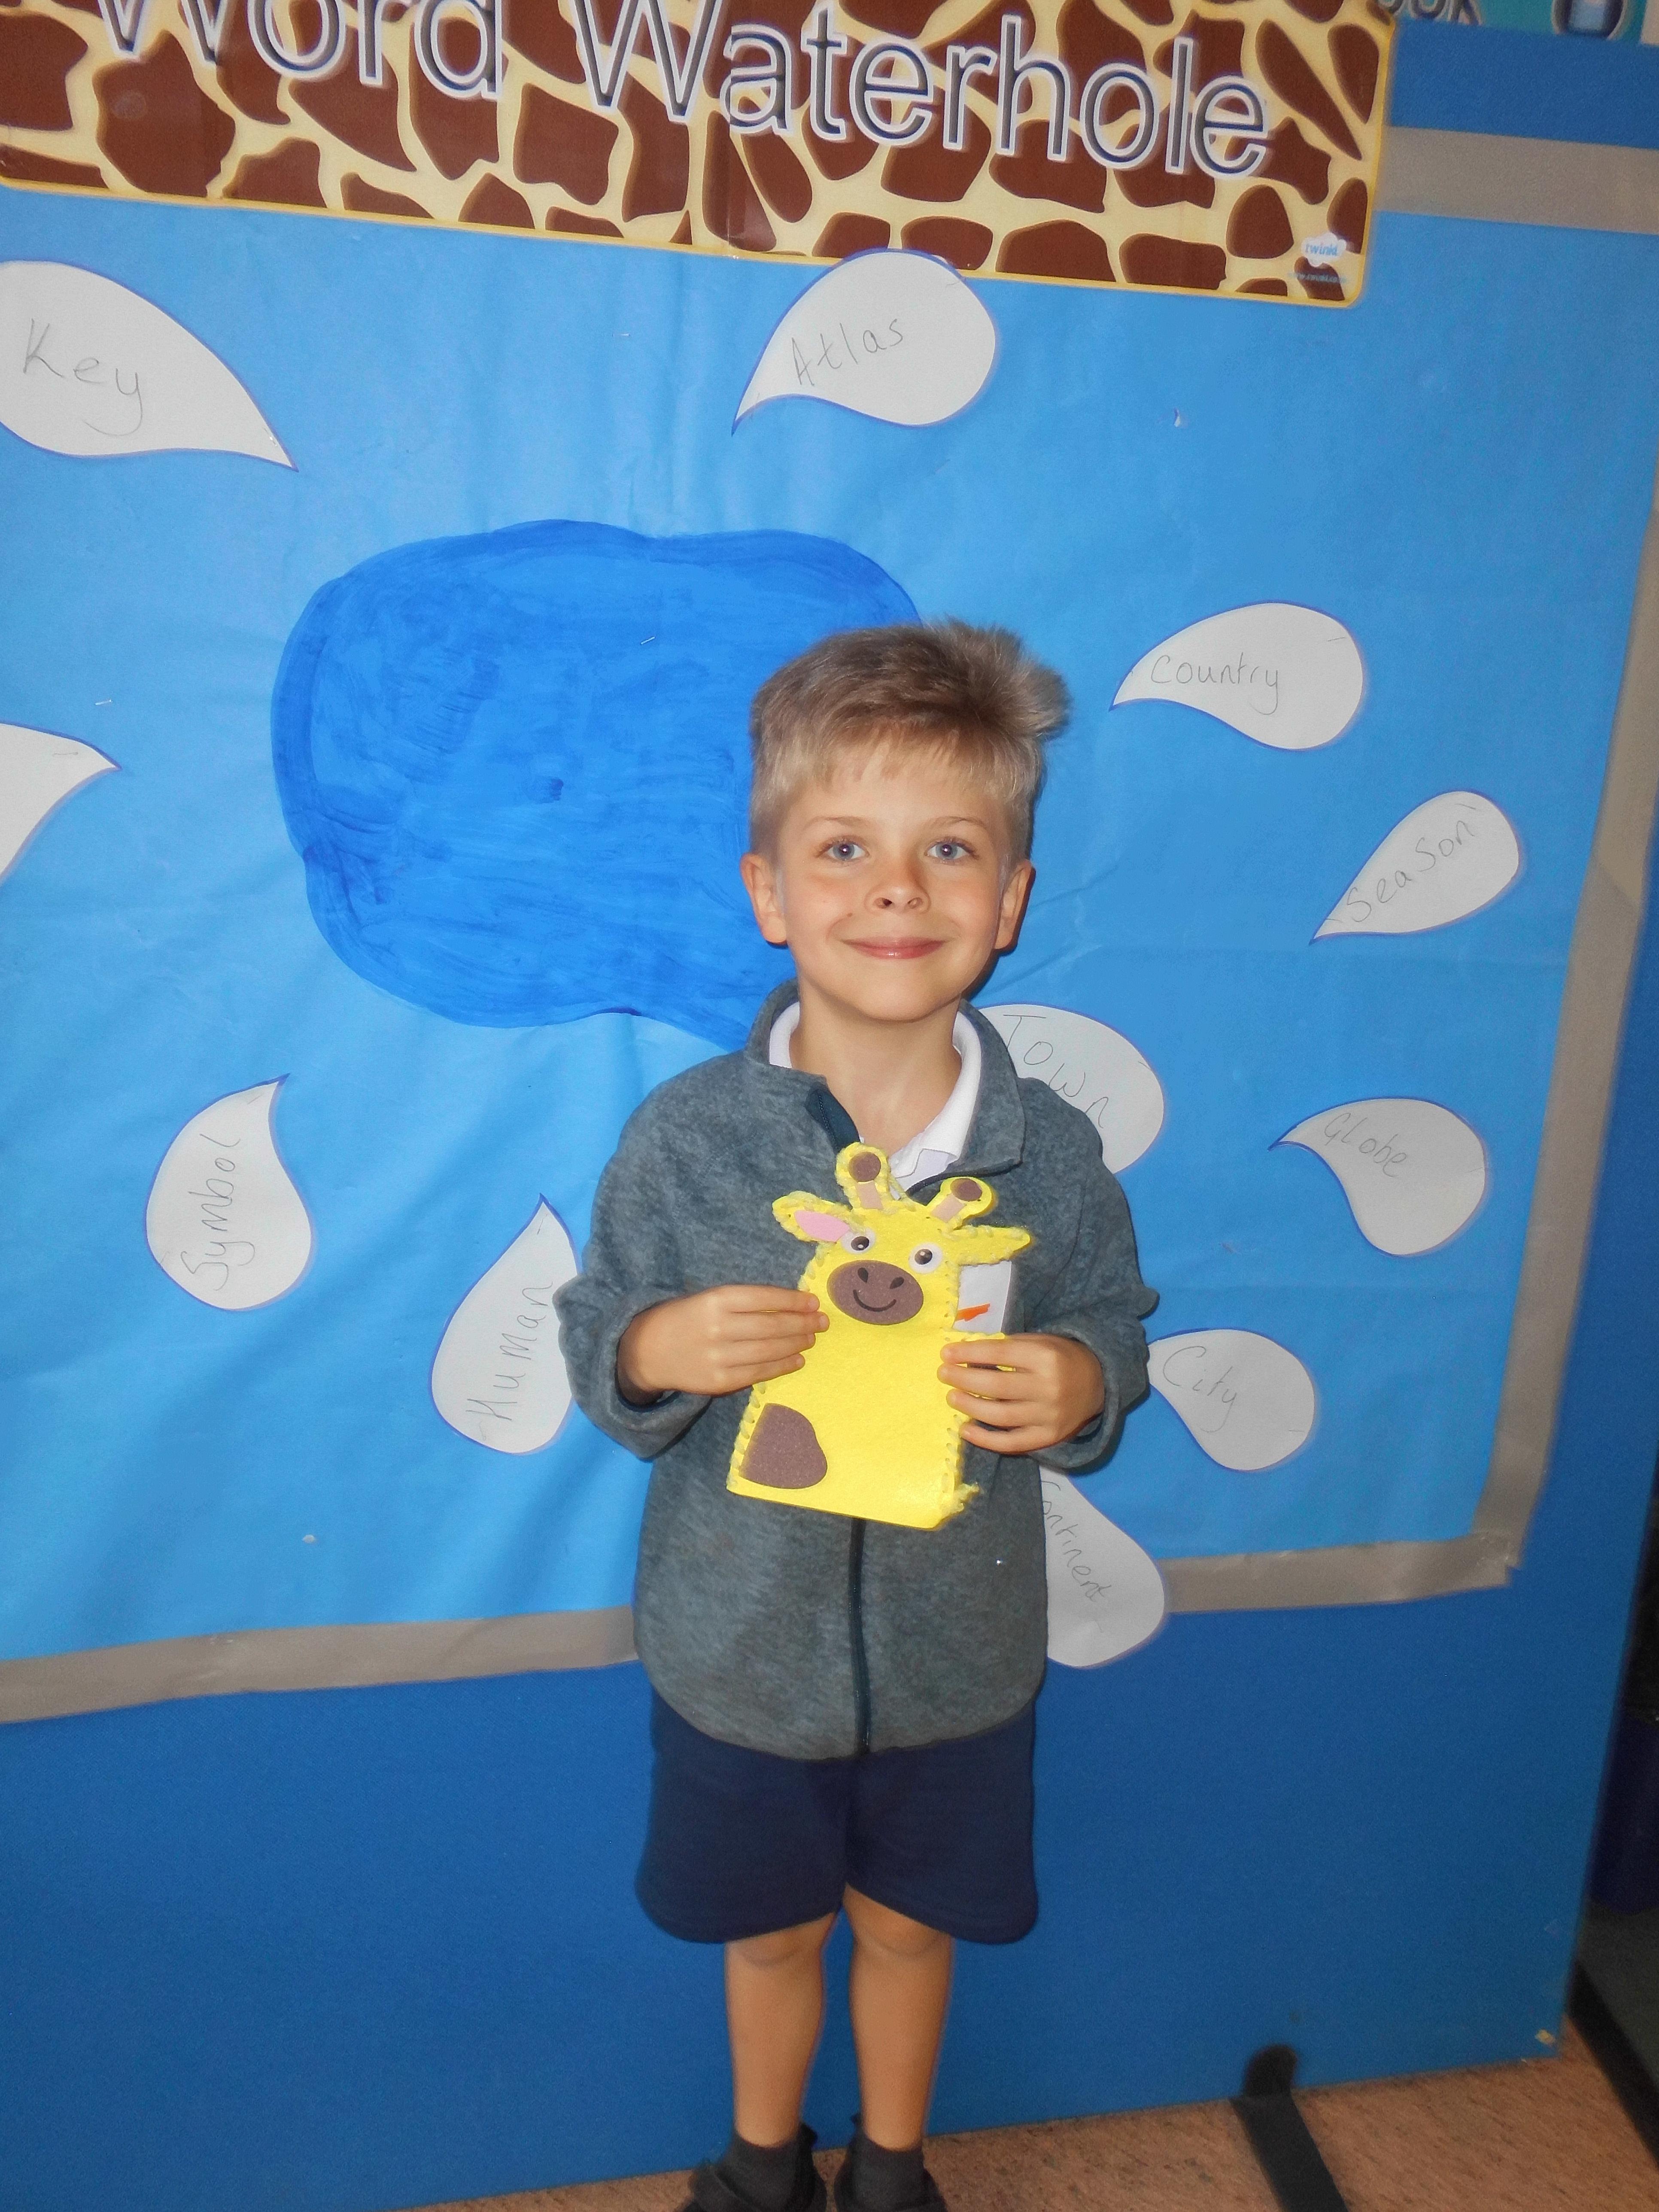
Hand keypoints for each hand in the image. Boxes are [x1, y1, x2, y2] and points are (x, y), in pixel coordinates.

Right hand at [618, 1286, 826, 1401]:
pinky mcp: (718, 1381)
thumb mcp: (709, 1299)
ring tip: (811, 1338)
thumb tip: (790, 1304)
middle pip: (771, 1326)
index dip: (793, 1301)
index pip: (764, 1298)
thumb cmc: (686, 1318)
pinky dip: (781, 1366)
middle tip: (821, 1322)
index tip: (813, 1301)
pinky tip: (797, 1360)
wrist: (648, 1350)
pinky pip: (758, 1373)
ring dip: (796, 1344)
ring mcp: (718, 1357)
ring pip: (768, 1350)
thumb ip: (744, 1301)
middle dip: (802, 1323)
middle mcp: (718, 1327)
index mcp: (715, 1300)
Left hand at [940, 1334, 1104, 1454]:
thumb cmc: (1060, 1358)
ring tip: (952, 1398)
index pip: (999, 1353)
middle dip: (964, 1379)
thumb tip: (965, 1357)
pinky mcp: (1047, 1437)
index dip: (968, 1353)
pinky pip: (1011, 1443)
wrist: (1098, 1383)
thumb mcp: (1039, 1342)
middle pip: (996, 1386)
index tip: (946, 1353)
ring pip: (1000, 1416)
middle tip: (944, 1375)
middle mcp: (1048, 1387)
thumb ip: (1007, 1348)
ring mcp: (1048, 1416)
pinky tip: (965, 1429)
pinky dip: (985, 1439)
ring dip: (970, 1407)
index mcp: (1045, 1357)